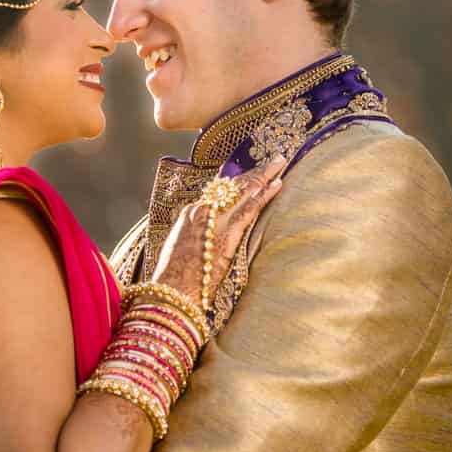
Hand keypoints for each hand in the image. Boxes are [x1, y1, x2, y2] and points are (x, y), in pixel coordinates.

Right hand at [150, 157, 286, 310]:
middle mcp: (202, 211)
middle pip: (233, 185)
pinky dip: (265, 194)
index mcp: (190, 214)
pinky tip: (277, 184)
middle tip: (273, 160)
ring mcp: (215, 220)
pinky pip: (250, 208)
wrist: (172, 291)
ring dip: (264, 175)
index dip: (237, 182)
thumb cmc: (173, 278)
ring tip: (279, 163)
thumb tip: (205, 238)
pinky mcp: (227, 233)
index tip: (250, 174)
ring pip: (243, 191)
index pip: (218, 192)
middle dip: (254, 172)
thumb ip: (194, 237)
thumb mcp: (179, 250)